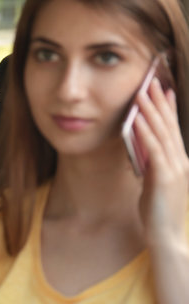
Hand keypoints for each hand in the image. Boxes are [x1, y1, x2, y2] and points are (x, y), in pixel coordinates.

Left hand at [134, 78, 188, 247]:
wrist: (164, 235)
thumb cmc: (156, 210)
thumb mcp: (153, 181)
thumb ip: (150, 164)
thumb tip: (141, 147)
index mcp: (178, 162)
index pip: (172, 129)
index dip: (167, 108)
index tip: (162, 90)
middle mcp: (180, 161)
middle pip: (168, 126)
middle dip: (159, 102)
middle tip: (151, 82)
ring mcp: (175, 169)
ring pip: (162, 133)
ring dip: (151, 111)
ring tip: (142, 93)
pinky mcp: (164, 177)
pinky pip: (154, 149)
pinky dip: (145, 132)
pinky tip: (137, 119)